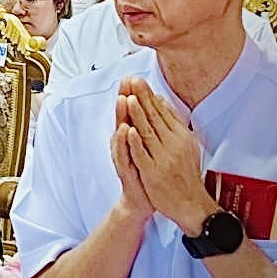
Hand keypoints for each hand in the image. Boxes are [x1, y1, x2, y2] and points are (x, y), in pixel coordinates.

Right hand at [110, 91, 152, 221]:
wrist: (141, 201)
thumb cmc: (148, 174)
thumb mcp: (151, 148)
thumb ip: (150, 129)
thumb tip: (155, 110)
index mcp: (134, 137)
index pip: (132, 112)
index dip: (132, 94)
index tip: (133, 76)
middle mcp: (125, 144)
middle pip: (124, 117)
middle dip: (125, 98)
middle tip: (125, 81)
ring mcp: (123, 156)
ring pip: (121, 132)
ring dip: (121, 116)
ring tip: (123, 99)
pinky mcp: (125, 170)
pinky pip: (123, 153)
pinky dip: (123, 142)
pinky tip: (124, 130)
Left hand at [120, 77, 215, 232]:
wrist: (190, 204)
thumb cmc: (184, 173)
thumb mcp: (185, 144)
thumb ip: (173, 123)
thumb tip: (162, 101)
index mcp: (181, 136)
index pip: (162, 111)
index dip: (149, 95)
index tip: (138, 79)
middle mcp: (173, 144)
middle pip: (155, 117)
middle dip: (142, 98)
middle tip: (132, 80)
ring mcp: (163, 158)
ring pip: (148, 133)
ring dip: (138, 115)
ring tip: (129, 98)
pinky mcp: (153, 172)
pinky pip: (143, 155)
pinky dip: (136, 142)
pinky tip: (129, 130)